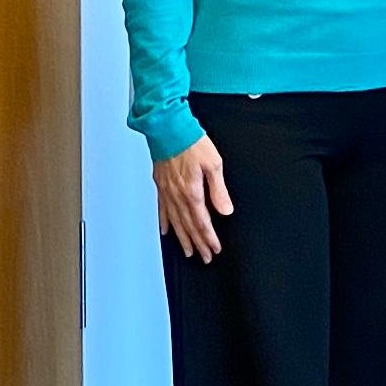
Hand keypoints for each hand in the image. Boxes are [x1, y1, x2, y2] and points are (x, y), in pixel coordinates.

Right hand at [154, 135, 232, 262]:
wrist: (168, 129)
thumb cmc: (192, 143)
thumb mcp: (213, 164)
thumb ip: (219, 190)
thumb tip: (225, 210)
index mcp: (192, 192)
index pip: (202, 222)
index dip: (208, 238)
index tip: (214, 249)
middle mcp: (177, 196)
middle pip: (188, 226)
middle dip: (197, 243)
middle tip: (204, 257)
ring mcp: (167, 192)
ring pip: (175, 222)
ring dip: (182, 238)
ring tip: (188, 251)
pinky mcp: (161, 185)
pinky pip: (162, 209)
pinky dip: (165, 222)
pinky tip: (167, 231)